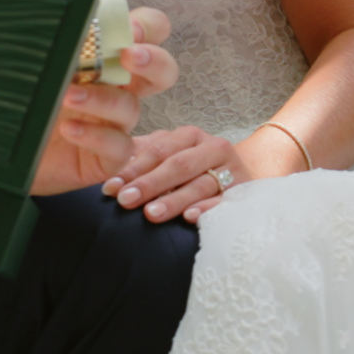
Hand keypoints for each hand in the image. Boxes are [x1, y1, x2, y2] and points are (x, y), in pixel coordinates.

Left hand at [30, 6, 176, 196]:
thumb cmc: (20, 99)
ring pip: (131, 108)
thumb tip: (61, 14)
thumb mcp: (36, 62)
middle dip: (154, 60)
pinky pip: (118, 146)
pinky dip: (96, 135)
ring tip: (68, 95)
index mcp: (108, 58)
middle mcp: (118, 89)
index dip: (148, 27)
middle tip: (129, 56)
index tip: (130, 30)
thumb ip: (56, 39)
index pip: (148, 32)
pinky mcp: (107, 157)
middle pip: (162, 70)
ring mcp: (115, 124)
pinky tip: (69, 129)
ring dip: (102, 98)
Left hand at [103, 125, 243, 224]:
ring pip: (199, 184)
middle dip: (149, 184)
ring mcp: (231, 169)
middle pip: (178, 165)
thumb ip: (143, 161)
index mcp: (190, 136)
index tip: (110, 188)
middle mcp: (213, 148)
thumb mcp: (169, 160)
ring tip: (151, 213)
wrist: (240, 181)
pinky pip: (224, 201)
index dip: (133, 169)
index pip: (158, 150)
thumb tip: (109, 175)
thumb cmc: (194, 172)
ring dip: (174, 200)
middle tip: (125, 201)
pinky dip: (207, 209)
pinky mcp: (244, 192)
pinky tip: (189, 218)